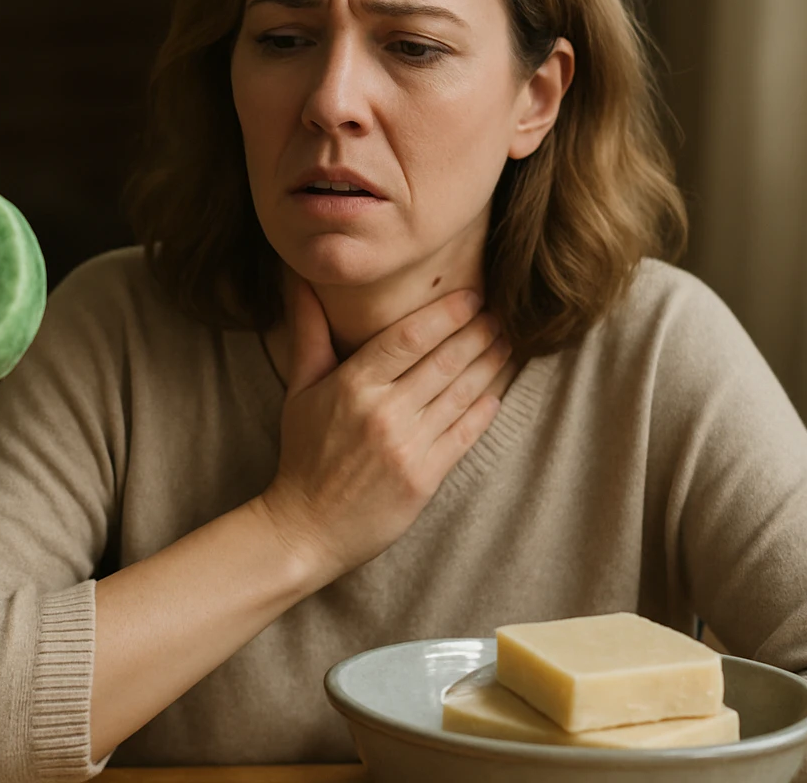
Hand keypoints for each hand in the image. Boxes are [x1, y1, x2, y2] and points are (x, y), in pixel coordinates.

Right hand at [256, 281, 510, 581]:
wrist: (306, 527)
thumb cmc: (303, 454)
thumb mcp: (299, 389)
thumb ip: (308, 332)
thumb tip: (300, 278)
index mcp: (353, 385)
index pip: (409, 336)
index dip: (446, 313)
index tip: (471, 295)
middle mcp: (383, 412)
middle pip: (444, 361)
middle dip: (478, 332)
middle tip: (500, 313)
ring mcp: (407, 446)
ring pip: (461, 393)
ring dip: (490, 364)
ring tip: (507, 342)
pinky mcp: (425, 477)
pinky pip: (465, 434)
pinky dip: (485, 409)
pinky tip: (498, 390)